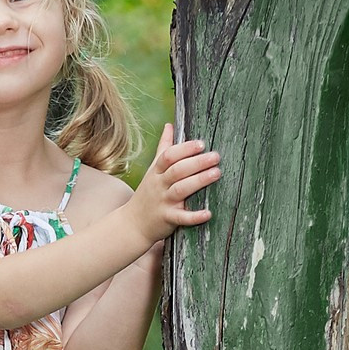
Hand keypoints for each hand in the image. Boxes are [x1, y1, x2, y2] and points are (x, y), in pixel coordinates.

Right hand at [128, 125, 220, 243]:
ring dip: (199, 181)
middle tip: (216, 156)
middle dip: (197, 162)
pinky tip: (208, 213)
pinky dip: (194, 216)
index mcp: (156, 171)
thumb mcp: (152, 170)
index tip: (201, 144)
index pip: (169, 156)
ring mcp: (163, 202)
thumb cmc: (148, 194)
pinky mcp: (167, 219)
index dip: (185, 149)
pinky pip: (181, 217)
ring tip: (216, 173)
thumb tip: (169, 125)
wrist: (132, 224)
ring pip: (180, 189)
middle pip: (177, 170)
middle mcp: (159, 185)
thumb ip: (163, 148)